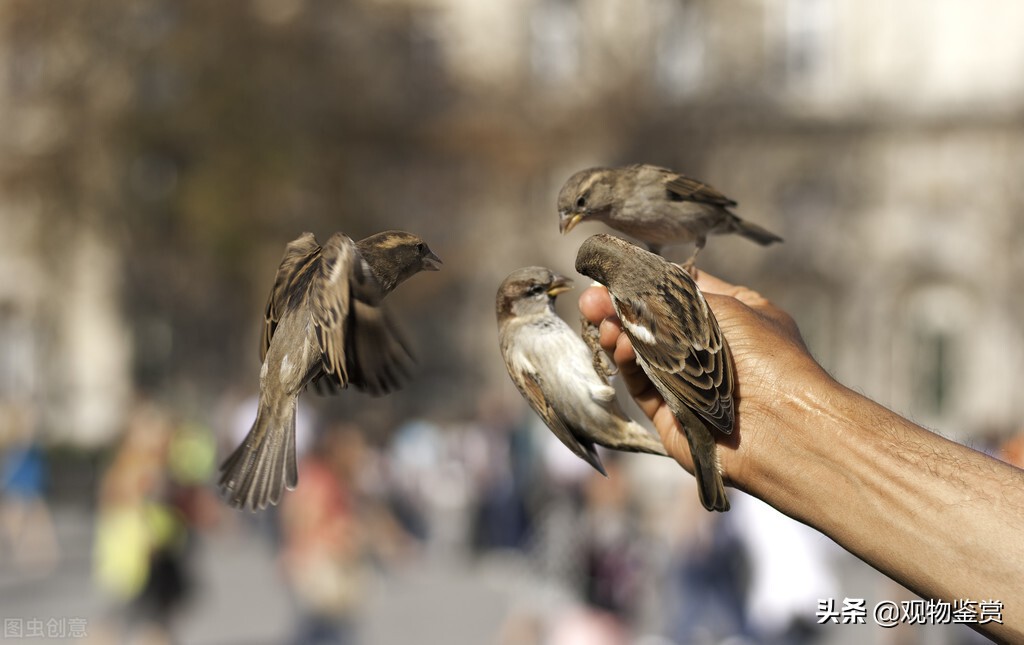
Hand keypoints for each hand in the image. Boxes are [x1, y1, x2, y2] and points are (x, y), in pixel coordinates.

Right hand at [579, 270, 831, 491]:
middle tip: (591, 298)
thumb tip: (639, 285)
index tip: (616, 272)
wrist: (787, 427)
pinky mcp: (670, 413)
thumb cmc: (770, 358)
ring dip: (617, 332)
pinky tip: (618, 343)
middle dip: (620, 307)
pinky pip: (641, 383)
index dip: (647, 282)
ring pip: (641, 353)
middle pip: (652, 323)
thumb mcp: (729, 307)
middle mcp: (706, 351)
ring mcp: (687, 382)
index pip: (679, 293)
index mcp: (728, 318)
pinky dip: (627, 361)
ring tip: (598, 317)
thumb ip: (677, 296)